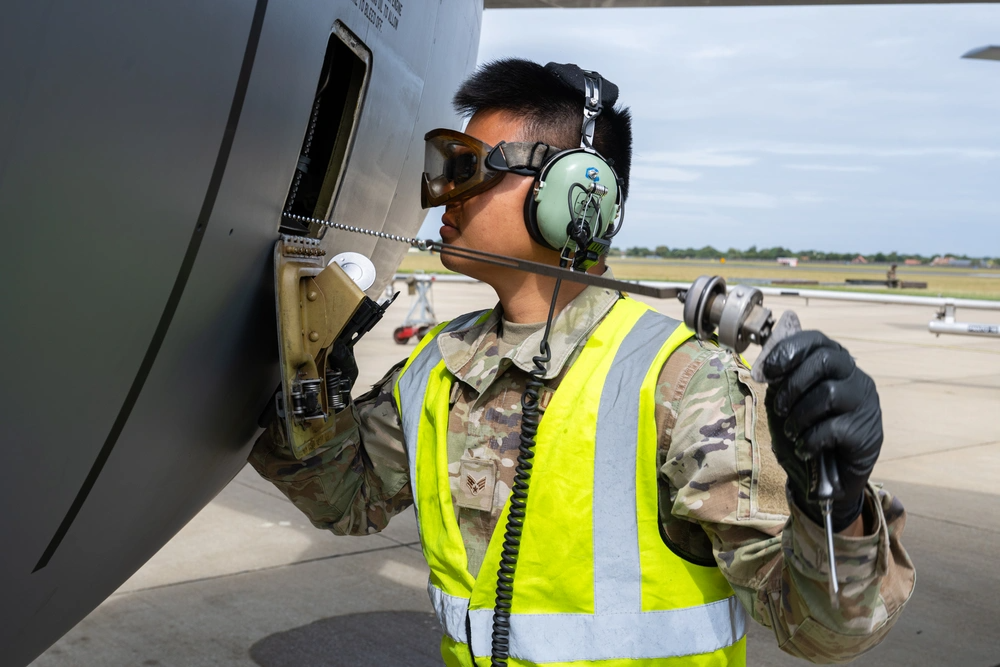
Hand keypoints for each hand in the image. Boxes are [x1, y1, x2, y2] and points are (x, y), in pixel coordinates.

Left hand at [760, 331, 882, 530]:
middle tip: (780, 408)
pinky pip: (833, 428)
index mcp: (836, 365)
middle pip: (825, 360)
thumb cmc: (808, 431)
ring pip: (829, 394)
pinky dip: (810, 440)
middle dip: (793, 384)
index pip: (817, 340)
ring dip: (800, 415)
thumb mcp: (790, 403)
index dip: (788, 350)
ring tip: (791, 432)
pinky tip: (804, 449)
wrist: (830, 477)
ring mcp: (865, 404)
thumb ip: (782, 382)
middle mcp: (855, 378)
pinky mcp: (868, 432)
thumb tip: (764, 369)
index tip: (766, 372)